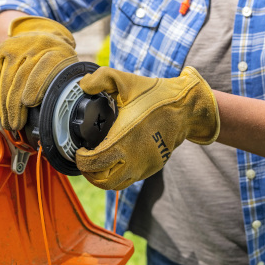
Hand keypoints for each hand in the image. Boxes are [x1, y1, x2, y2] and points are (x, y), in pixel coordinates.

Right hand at [0, 16, 77, 129]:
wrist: (45, 35)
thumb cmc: (58, 63)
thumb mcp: (68, 71)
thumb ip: (65, 87)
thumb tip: (55, 115)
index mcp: (59, 52)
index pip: (47, 66)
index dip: (36, 84)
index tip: (29, 102)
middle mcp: (38, 45)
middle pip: (23, 76)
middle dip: (16, 104)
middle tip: (15, 125)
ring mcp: (19, 44)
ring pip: (7, 75)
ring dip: (4, 102)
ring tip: (6, 121)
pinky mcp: (3, 46)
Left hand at [76, 66, 219, 189]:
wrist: (186, 109)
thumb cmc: (156, 96)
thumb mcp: (126, 81)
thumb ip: (100, 79)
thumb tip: (82, 85)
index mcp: (123, 140)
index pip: (94, 163)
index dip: (81, 160)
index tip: (79, 150)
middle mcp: (134, 158)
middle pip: (102, 180)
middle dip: (88, 172)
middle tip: (84, 158)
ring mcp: (144, 166)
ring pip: (115, 185)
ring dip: (101, 177)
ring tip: (96, 164)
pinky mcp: (152, 168)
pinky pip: (128, 179)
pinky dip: (116, 175)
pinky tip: (113, 161)